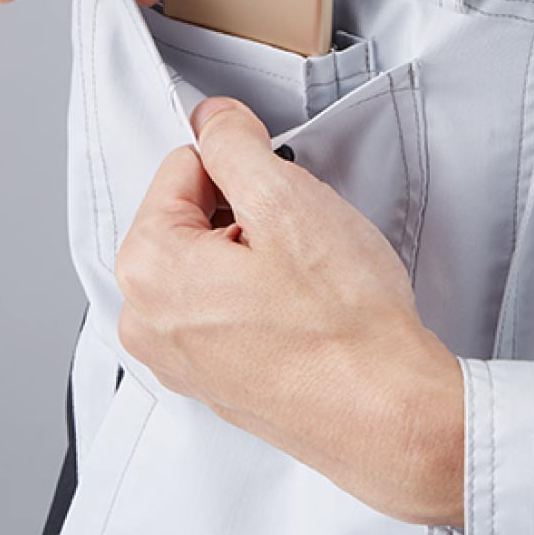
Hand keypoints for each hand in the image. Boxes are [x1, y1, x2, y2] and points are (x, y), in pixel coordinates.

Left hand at [115, 97, 464, 525]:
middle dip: (244, 213)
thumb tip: (211, 119)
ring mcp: (177, 357)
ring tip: (302, 281)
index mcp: (148, 268)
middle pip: (191, 216)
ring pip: (209, 261)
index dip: (241, 168)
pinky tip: (299, 312)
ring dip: (252, 255)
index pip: (183, 167)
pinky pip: (221, 307)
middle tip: (297, 241)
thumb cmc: (342, 323)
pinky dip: (255, 297)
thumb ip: (234, 144)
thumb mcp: (287, 200)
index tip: (279, 192)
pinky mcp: (211, 380)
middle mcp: (146, 319)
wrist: (387, 415)